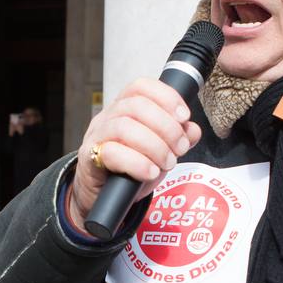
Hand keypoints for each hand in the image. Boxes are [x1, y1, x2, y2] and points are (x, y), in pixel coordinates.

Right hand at [68, 78, 200, 232]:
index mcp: (124, 108)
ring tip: (168, 162)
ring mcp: (96, 136)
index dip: (166, 97)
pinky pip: (111, 153)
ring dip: (155, 146)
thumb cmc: (129, 169)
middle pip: (137, 106)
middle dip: (167, 127)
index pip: (141, 87)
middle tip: (180, 148)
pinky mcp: (89, 158)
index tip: (184, 117)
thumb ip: (176, 138)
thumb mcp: (158, 151)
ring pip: (124, 127)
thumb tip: (193, 130)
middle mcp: (108, 117)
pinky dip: (137, 163)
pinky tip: (151, 172)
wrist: (101, 196)